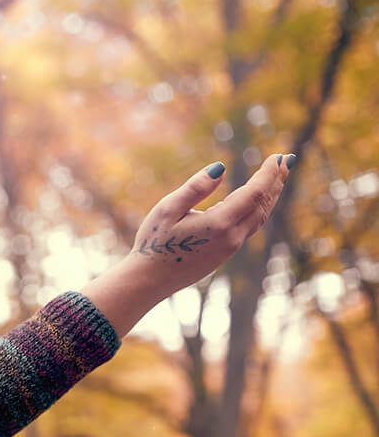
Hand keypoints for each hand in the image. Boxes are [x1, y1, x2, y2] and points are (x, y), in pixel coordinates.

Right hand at [124, 151, 292, 296]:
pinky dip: (259, 208)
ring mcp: (231, 248)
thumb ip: (195, 188)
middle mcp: (231, 237)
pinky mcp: (225, 254)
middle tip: (286, 160)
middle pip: (263, 204)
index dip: (268, 174)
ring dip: (271, 195)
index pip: (254, 193)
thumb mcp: (167, 209)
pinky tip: (256, 201)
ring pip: (260, 217)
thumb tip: (221, 167)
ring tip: (277, 178)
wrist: (149, 280)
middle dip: (276, 181)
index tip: (277, 156)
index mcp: (219, 224)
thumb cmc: (154, 243)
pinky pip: (251, 227)